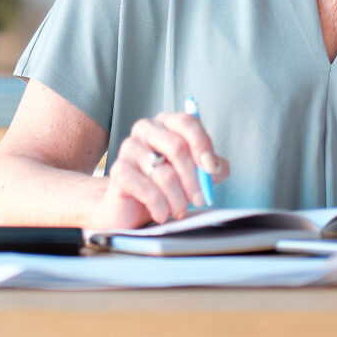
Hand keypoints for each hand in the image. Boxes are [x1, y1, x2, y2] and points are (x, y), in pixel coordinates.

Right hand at [86, 111, 228, 229]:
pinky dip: (160, 207)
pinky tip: (161, 214)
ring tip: (178, 210)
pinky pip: (147, 190)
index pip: (187, 123)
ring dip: (178, 199)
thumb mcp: (192, 175)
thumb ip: (209, 168)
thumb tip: (218, 167)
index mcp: (165, 124)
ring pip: (165, 174)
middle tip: (199, 199)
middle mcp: (145, 129)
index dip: (203, 145)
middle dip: (193, 179)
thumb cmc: (162, 186)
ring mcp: (129, 148)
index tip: (211, 169)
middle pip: (177, 147)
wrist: (127, 207)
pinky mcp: (118, 171)